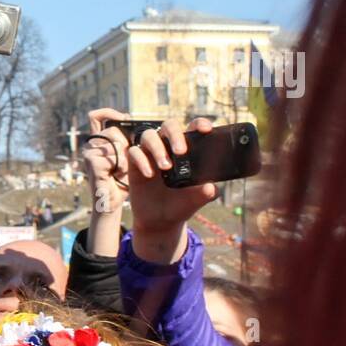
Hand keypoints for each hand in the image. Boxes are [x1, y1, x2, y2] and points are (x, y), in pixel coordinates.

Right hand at [81, 107, 130, 213]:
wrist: (111, 203)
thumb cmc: (120, 181)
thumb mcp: (125, 156)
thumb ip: (124, 139)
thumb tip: (127, 117)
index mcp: (97, 141)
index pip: (96, 116)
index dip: (109, 112)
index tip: (124, 118)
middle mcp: (90, 145)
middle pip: (113, 129)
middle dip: (125, 144)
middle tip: (124, 161)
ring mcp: (88, 152)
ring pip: (116, 142)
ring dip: (124, 158)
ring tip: (119, 171)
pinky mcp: (91, 161)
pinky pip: (114, 155)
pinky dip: (120, 166)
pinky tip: (115, 175)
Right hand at [126, 117, 220, 262]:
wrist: (161, 221)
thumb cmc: (181, 204)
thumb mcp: (197, 199)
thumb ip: (207, 192)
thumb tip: (212, 186)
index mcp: (186, 149)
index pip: (192, 128)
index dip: (198, 124)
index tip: (206, 129)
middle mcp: (167, 147)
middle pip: (168, 125)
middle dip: (175, 134)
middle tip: (181, 152)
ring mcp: (150, 154)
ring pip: (149, 135)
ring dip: (157, 148)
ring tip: (165, 167)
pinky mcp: (135, 164)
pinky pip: (134, 152)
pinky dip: (142, 161)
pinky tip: (150, 174)